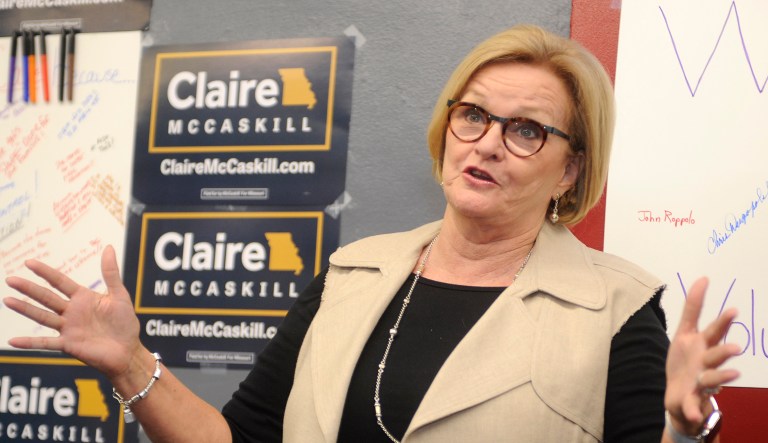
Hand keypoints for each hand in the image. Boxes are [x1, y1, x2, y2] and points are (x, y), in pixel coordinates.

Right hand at [3, 246, 140, 378]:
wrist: (128, 351)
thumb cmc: (125, 323)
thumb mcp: (119, 295)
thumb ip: (111, 273)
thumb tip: (108, 247)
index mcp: (83, 298)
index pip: (60, 282)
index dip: (45, 272)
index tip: (29, 262)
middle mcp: (72, 312)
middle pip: (47, 297)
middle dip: (29, 288)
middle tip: (10, 279)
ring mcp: (68, 328)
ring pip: (43, 317)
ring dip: (25, 309)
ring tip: (8, 300)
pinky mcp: (68, 345)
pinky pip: (46, 343)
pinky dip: (30, 343)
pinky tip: (13, 341)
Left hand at [664, 277, 740, 434]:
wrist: (678, 393)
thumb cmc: (685, 360)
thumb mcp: (684, 333)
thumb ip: (693, 308)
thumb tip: (703, 278)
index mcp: (704, 345)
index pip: (714, 332)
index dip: (722, 322)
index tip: (733, 311)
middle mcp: (706, 363)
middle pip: (716, 355)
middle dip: (725, 351)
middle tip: (735, 347)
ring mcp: (701, 382)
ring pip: (712, 379)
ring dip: (721, 377)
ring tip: (733, 374)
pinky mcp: (690, 398)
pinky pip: (692, 405)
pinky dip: (694, 411)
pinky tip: (694, 415)